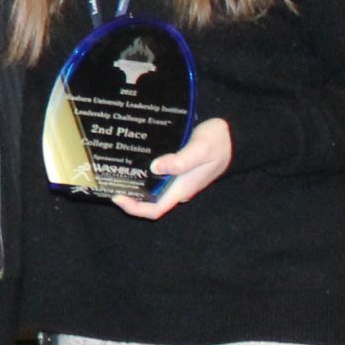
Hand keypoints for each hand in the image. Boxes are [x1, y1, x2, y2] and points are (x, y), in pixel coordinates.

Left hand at [114, 118, 230, 219]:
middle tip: (110, 183)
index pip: (155, 209)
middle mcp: (178, 189)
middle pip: (149, 202)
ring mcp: (177, 181)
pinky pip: (156, 178)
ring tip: (116, 174)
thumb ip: (181, 160)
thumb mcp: (201, 148)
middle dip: (129, 197)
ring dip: (134, 186)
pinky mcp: (177, 170)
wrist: (234, 135)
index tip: (117, 197)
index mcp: (182, 189)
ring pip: (151, 190)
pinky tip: (131, 163)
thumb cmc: (218, 141)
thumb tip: (156, 168)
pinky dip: (142, 175)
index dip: (134, 208)